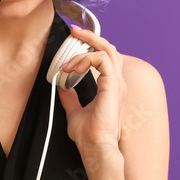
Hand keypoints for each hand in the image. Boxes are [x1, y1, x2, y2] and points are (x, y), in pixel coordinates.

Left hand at [54, 25, 126, 160]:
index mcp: (111, 87)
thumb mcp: (74, 112)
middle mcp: (117, 83)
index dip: (91, 47)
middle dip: (91, 37)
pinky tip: (72, 69)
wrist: (95, 147)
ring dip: (85, 49)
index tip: (74, 42)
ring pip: (107, 50)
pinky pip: (101, 60)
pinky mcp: (112, 85)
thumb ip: (70, 98)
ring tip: (68, 61)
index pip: (105, 57)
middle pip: (109, 48)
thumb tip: (62, 87)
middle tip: (74, 32)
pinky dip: (85, 60)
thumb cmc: (89, 136)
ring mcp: (117, 83)